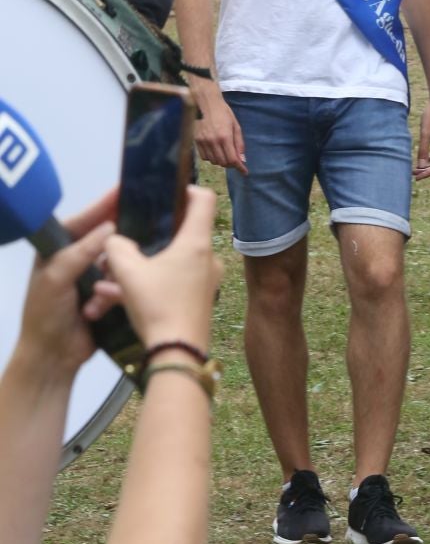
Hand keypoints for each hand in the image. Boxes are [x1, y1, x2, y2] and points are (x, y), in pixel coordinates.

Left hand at [18, 191, 123, 379]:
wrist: (52, 358)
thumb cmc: (46, 314)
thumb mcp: (56, 278)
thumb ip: (81, 251)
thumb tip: (110, 226)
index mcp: (57, 250)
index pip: (82, 220)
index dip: (102, 205)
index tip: (125, 190)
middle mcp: (75, 259)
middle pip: (104, 237)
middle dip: (119, 235)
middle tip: (147, 220)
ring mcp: (92, 277)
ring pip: (117, 259)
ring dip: (118, 268)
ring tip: (127, 267)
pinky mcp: (107, 295)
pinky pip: (122, 282)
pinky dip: (120, 289)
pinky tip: (119, 294)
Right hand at [105, 186, 221, 354]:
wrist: (177, 355)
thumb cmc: (158, 305)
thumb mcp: (129, 272)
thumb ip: (117, 248)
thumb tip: (114, 240)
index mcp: (197, 241)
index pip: (204, 199)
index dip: (187, 189)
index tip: (165, 192)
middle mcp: (207, 257)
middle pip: (181, 232)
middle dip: (149, 238)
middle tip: (125, 241)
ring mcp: (205, 280)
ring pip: (169, 263)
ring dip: (139, 268)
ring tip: (107, 281)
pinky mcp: (197, 300)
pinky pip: (170, 283)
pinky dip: (146, 286)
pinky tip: (113, 299)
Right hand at [191, 85, 246, 173]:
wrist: (206, 104)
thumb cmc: (223, 113)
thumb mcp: (236, 126)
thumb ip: (239, 143)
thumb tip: (242, 159)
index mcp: (225, 137)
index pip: (232, 159)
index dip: (239, 167)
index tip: (244, 172)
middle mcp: (213, 142)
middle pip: (223, 163)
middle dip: (231, 164)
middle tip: (234, 159)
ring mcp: (203, 142)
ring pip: (213, 161)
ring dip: (221, 160)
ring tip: (224, 152)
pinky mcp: (196, 142)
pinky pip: (204, 157)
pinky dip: (211, 157)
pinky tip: (215, 150)